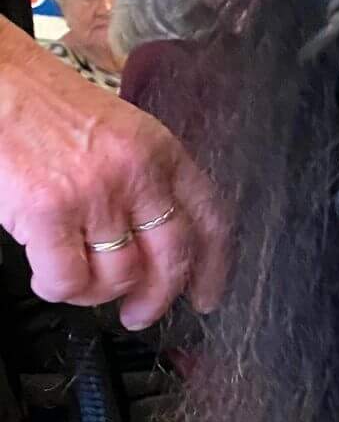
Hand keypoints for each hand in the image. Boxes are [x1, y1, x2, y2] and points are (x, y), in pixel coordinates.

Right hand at [0, 17, 227, 328]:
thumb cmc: (43, 105)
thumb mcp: (116, 131)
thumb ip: (144, 180)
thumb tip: (152, 245)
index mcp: (159, 150)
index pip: (209, 219)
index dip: (212, 268)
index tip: (205, 296)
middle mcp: (136, 172)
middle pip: (171, 259)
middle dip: (158, 299)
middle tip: (139, 315)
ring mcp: (94, 193)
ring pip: (119, 276)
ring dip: (96, 294)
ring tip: (77, 282)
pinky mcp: (49, 211)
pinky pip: (69, 279)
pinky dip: (58, 289)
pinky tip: (48, 276)